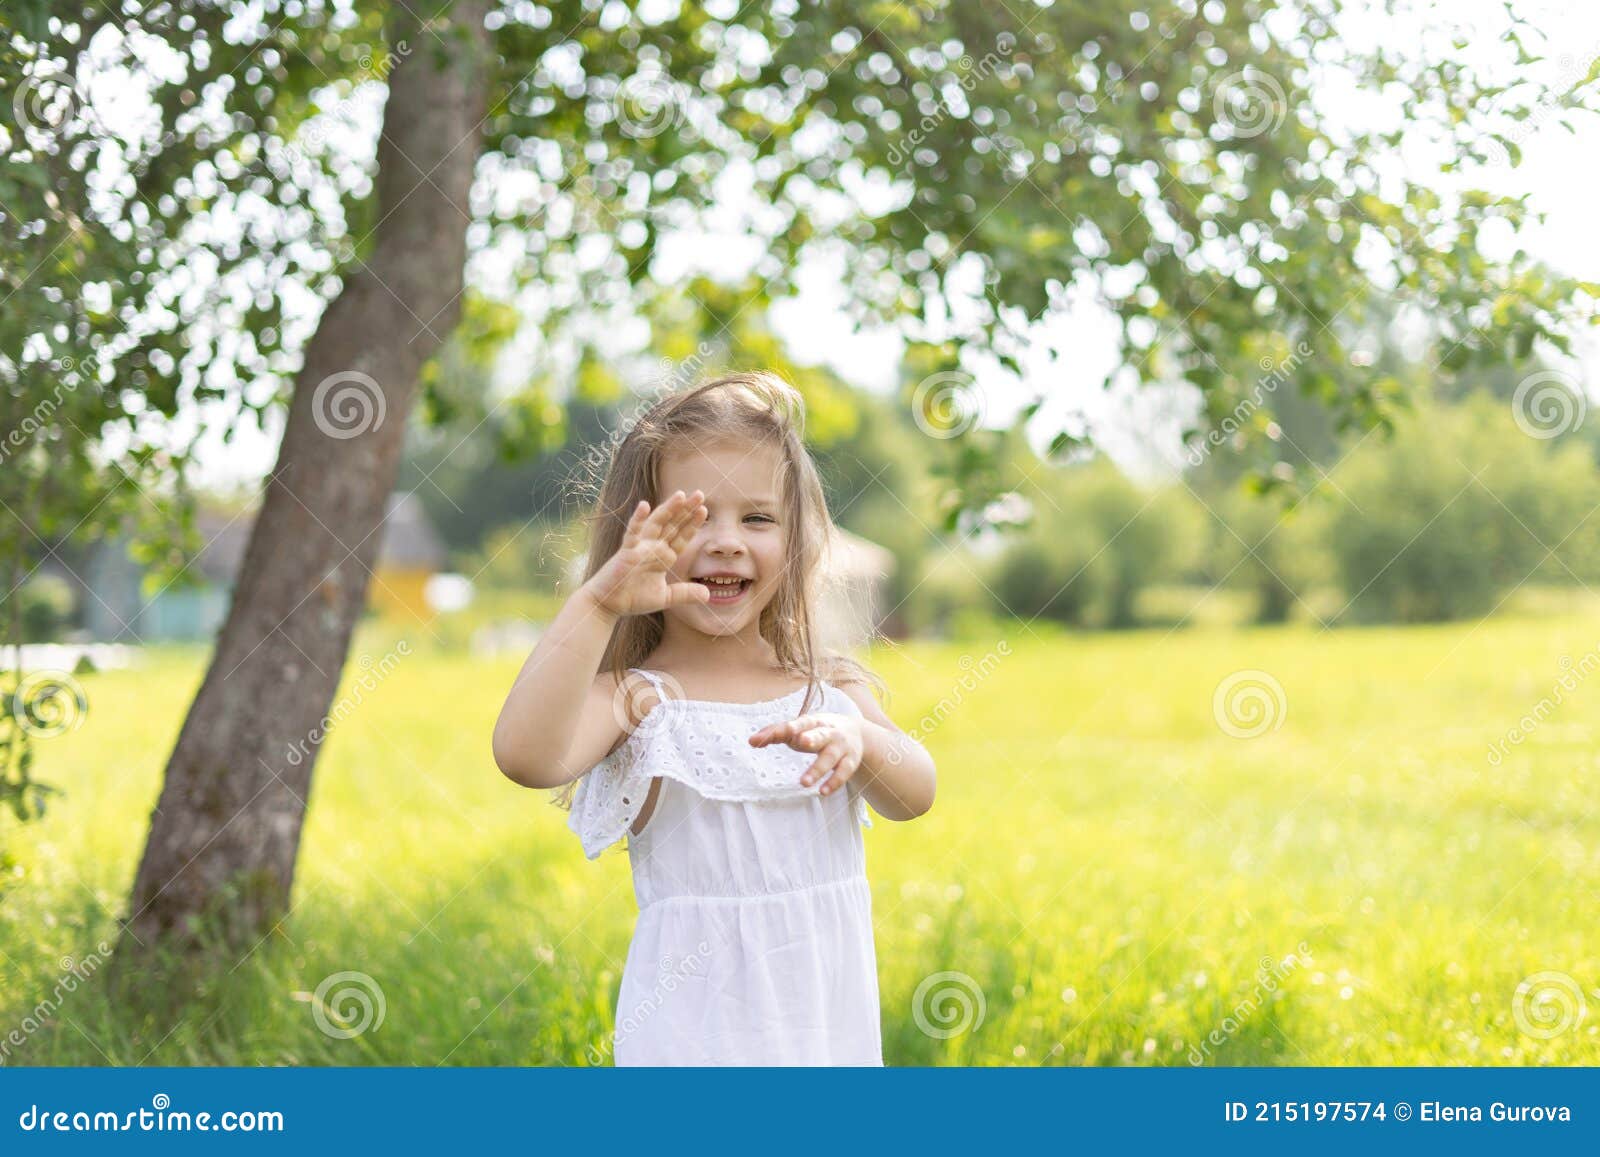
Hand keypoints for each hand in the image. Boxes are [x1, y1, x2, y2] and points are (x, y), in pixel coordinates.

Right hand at [582, 490, 711, 617]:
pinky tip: (644, 506)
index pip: (681, 537)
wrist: (607, 604)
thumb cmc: (633, 598)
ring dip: (668, 509)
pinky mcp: (626, 551)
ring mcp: (640, 547)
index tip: (704, 510)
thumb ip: (685, 593)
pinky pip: (632, 533)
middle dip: (686, 510)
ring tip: (681, 494)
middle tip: (700, 494)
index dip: (692, 524)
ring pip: (656, 523)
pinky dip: (638, 519)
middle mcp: (653, 548)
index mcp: (663, 556)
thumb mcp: (665, 597)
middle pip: (672, 525)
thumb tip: (708, 595)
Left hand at [748, 712, 865, 796]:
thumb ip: (776, 733)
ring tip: (803, 782)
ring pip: (831, 757)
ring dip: (818, 769)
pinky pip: (843, 772)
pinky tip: (823, 792)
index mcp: (814, 722)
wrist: (856, 731)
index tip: (776, 734)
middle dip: (812, 737)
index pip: (800, 724)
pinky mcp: (850, 761)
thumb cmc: (817, 731)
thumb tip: (751, 741)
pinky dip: (834, 782)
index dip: (788, 728)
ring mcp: (841, 747)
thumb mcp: (799, 728)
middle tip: (801, 741)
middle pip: (821, 734)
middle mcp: (830, 732)